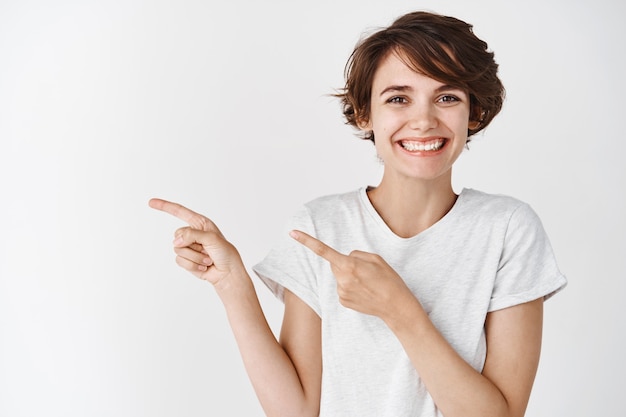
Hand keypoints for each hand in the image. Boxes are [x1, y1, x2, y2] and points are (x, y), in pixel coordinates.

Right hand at [149, 198, 242, 285]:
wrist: (227, 273)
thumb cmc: (225, 253)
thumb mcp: (211, 238)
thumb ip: (192, 234)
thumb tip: (176, 242)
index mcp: (200, 223)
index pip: (180, 211)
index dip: (165, 206)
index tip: (151, 202)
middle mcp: (193, 233)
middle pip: (177, 235)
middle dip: (192, 245)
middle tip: (207, 250)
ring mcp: (189, 247)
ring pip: (178, 250)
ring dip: (195, 257)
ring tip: (207, 259)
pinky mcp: (187, 260)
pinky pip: (180, 261)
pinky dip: (193, 265)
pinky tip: (203, 266)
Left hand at [289, 230, 412, 318]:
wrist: (396, 306)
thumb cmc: (389, 280)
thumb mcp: (376, 258)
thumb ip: (356, 254)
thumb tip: (344, 258)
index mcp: (350, 265)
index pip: (324, 251)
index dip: (307, 241)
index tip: (292, 233)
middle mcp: (342, 279)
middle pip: (335, 264)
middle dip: (345, 263)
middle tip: (365, 271)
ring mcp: (341, 292)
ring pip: (338, 276)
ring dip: (348, 276)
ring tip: (367, 283)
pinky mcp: (342, 301)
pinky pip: (342, 287)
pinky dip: (350, 287)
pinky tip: (363, 292)